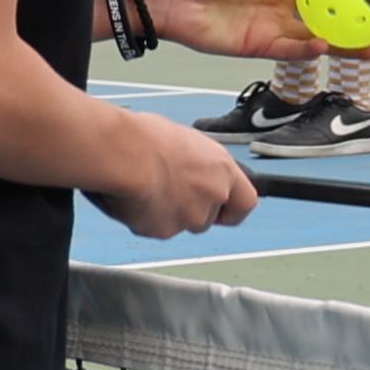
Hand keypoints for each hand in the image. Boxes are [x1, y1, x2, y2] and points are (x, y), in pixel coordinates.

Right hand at [94, 115, 258, 239]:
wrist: (125, 155)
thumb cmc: (147, 137)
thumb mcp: (183, 141)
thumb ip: (195, 163)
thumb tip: (185, 167)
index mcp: (222, 169)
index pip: (245, 202)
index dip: (231, 209)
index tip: (222, 208)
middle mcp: (212, 195)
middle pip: (207, 217)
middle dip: (188, 210)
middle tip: (166, 191)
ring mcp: (190, 216)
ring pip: (179, 224)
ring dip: (165, 214)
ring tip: (143, 188)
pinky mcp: (163, 231)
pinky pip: (152, 228)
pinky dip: (142, 218)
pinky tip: (130, 198)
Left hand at [131, 0, 343, 60]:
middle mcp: (280, 2)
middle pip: (324, 13)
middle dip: (351, 20)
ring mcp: (270, 25)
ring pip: (313, 35)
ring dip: (339, 41)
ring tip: (368, 46)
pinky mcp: (256, 46)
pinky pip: (289, 51)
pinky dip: (307, 50)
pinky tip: (325, 46)